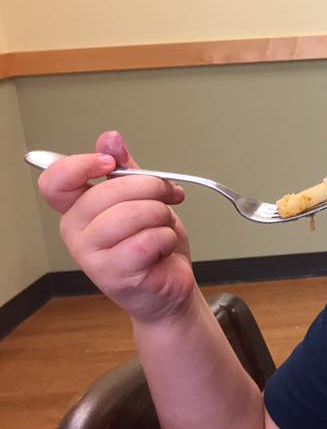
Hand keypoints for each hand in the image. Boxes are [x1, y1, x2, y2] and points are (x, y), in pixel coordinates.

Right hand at [37, 131, 196, 321]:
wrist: (169, 290)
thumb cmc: (154, 246)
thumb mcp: (142, 199)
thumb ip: (125, 170)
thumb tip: (110, 138)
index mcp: (77, 209)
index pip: (55, 180)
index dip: (81, 164)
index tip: (111, 164)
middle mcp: (75, 232)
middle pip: (109, 191)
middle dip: (152, 187)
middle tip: (168, 194)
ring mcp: (91, 256)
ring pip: (133, 213)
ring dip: (162, 216)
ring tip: (163, 227)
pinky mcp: (114, 274)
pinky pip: (148, 239)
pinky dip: (166, 238)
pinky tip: (162, 249)